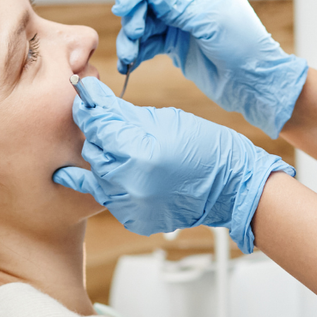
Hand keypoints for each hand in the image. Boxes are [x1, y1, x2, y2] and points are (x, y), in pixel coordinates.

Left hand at [52, 77, 292, 250]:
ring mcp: (129, 206)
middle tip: (106, 120)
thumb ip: (123, 113)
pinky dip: (112, 182)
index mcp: (137, 153)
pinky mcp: (133, 219)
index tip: (86, 97)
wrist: (230, 187)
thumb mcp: (163, 120)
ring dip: (105, 158)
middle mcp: (128, 184)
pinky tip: (123, 171)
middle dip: (97, 133)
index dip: (89, 108)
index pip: (96, 125)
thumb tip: (94, 98)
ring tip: (122, 147)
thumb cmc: (205, 147)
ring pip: (96, 175)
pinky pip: (108, 196)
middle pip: (92, 151)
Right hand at [112, 0, 309, 136]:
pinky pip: (146, 41)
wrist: (253, 82)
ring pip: (142, 18)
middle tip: (134, 31)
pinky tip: (127, 64)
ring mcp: (178, 18)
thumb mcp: (209, 21)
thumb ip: (176, 5)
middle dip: (134, 11)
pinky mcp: (173, 41)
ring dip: (131, 36)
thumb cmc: (243, 45)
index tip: (126, 2)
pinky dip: (135, 51)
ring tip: (129, 55)